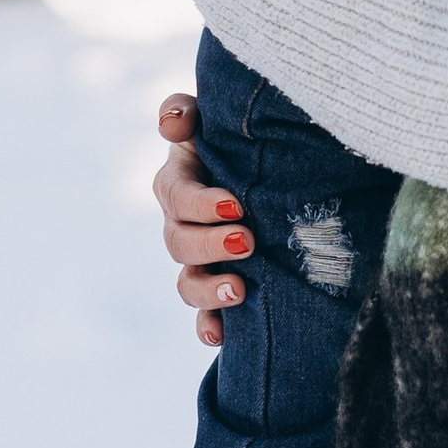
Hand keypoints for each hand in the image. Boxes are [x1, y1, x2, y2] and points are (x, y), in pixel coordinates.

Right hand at [154, 90, 253, 344]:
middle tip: (247, 241)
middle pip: (179, 242)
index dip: (200, 203)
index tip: (236, 204)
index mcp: (180, 181)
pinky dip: (209, 327)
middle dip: (210, 245)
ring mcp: (199, 259)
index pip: (177, 195)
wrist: (275, 168)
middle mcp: (183, 223)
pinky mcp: (218, 286)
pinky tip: (221, 336)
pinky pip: (204, 316)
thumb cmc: (242, 137)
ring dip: (209, 291)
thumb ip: (187, 111)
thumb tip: (172, 121)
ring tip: (240, 291)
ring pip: (187, 283)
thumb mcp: (216, 118)